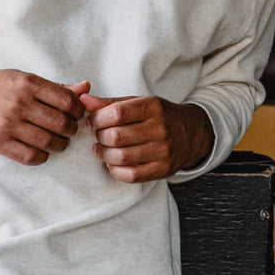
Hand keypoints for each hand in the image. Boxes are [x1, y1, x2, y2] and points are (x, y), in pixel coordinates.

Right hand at [0, 59, 88, 165]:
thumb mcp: (24, 78)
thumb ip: (56, 87)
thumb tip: (87, 88)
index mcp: (29, 83)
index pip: (68, 102)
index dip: (78, 112)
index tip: (75, 115)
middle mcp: (20, 103)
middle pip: (62, 124)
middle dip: (71, 130)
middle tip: (68, 130)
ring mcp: (8, 124)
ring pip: (50, 142)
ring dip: (60, 145)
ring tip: (58, 142)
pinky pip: (31, 156)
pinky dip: (42, 157)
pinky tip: (41, 151)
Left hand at [80, 93, 213, 182]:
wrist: (191, 134)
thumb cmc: (158, 116)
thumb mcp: (138, 103)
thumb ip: (110, 103)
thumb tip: (84, 100)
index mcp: (153, 107)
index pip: (117, 113)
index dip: (97, 118)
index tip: (93, 120)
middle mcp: (160, 129)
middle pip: (116, 136)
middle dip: (99, 136)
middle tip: (98, 135)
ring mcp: (163, 152)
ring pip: (121, 157)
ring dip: (103, 154)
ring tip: (101, 149)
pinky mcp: (162, 170)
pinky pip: (130, 175)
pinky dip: (115, 170)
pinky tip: (113, 162)